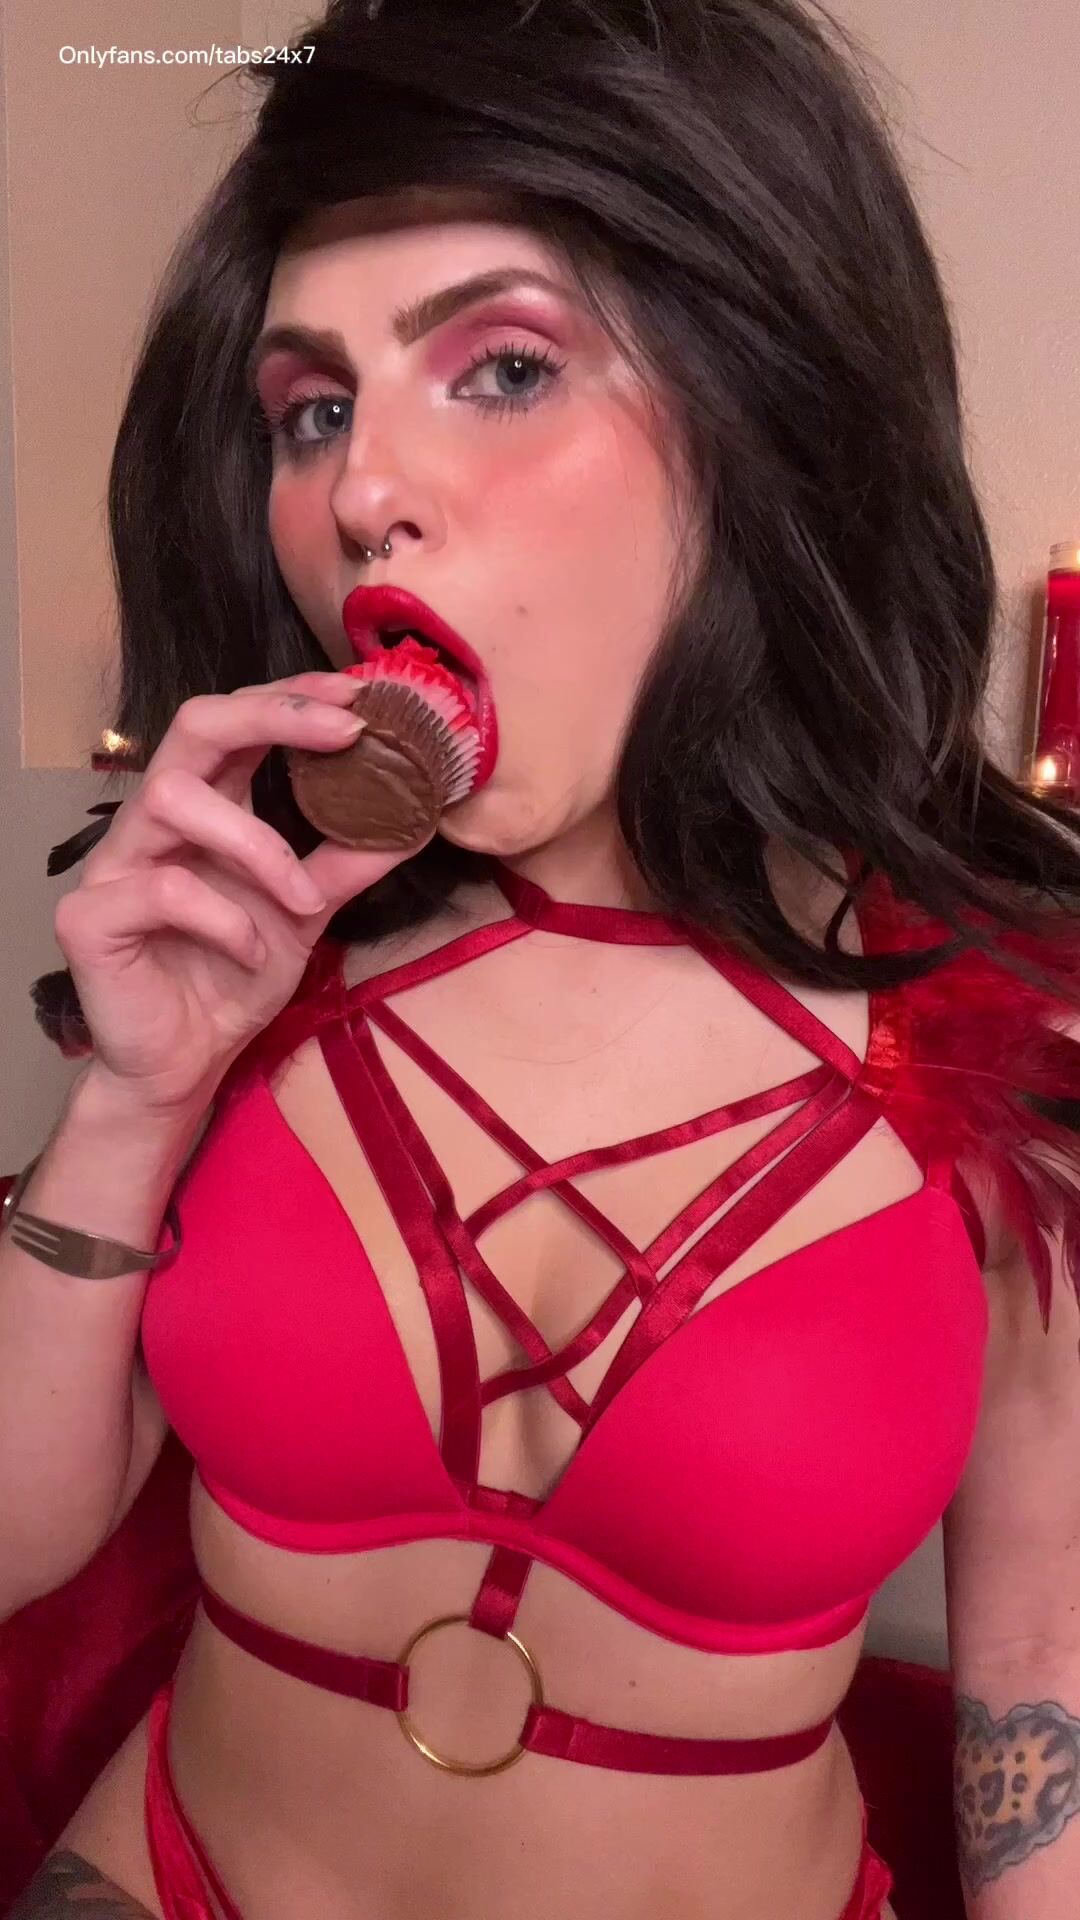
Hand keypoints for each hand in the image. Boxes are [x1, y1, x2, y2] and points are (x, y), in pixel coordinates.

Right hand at [54, 672, 425, 1118]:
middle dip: (271, 715)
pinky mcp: (90, 918)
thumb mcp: (307, 914)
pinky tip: (249, 951)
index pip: (237, 722)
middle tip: (345, 730)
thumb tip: (416, 818)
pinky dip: (223, 918)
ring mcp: (116, 864)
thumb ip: (348, 863)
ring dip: (257, 845)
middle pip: (194, 725)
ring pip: (174, 798)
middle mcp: (155, 822)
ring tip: (302, 900)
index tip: (359, 700)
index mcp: (206, 808)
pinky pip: (163, 889)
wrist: (187, 1064)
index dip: (293, 699)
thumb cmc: (234, 979)